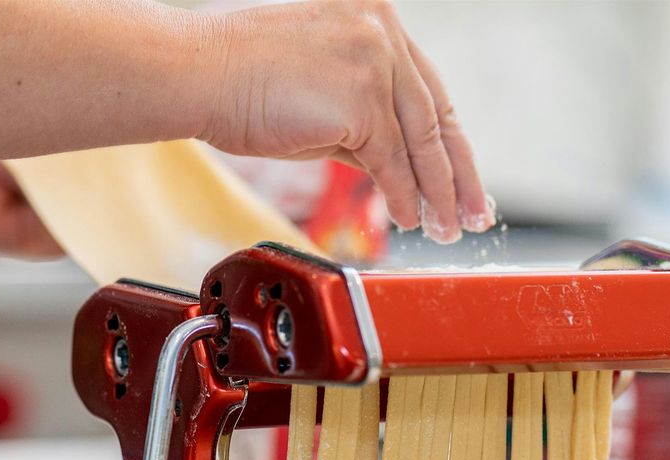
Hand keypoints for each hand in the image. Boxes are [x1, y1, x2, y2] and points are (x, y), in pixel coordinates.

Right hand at [203, 0, 492, 242]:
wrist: (196, 74)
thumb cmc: (239, 82)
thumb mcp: (320, 98)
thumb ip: (363, 125)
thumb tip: (395, 169)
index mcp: (374, 19)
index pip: (425, 89)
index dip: (446, 140)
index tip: (460, 175)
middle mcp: (382, 30)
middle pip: (435, 114)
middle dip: (458, 173)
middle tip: (473, 211)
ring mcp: (375, 60)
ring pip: (420, 141)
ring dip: (437, 193)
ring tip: (445, 228)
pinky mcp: (362, 96)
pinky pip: (392, 160)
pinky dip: (404, 196)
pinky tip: (409, 219)